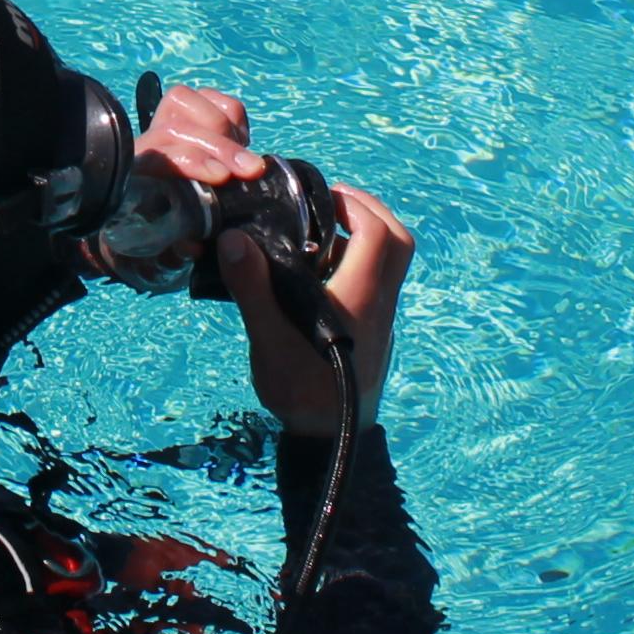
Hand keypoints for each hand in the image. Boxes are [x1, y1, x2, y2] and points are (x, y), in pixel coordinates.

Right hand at [138, 84, 413, 436]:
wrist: (333, 438)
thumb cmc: (302, 390)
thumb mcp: (269, 337)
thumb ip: (253, 287)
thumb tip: (235, 238)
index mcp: (361, 297)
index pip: (378, 235)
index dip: (356, 205)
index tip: (325, 195)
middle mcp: (380, 302)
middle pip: (399, 242)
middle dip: (371, 212)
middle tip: (333, 203)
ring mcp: (381, 317)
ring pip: (392, 263)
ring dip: (366, 236)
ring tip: (321, 233)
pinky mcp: (375, 330)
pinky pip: (379, 282)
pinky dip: (359, 262)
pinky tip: (319, 273)